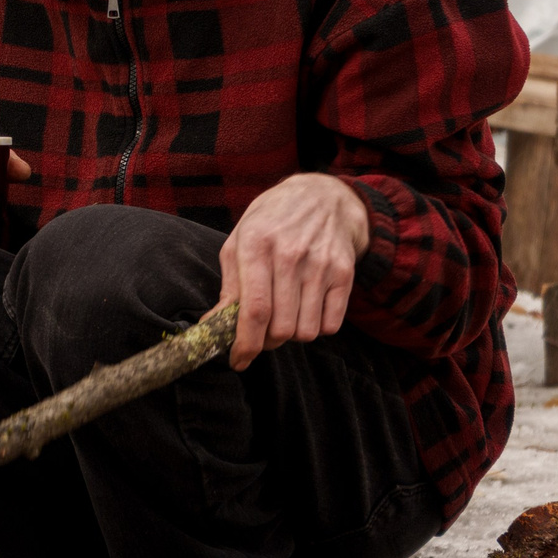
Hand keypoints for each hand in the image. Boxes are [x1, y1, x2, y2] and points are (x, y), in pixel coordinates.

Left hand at [217, 173, 368, 367]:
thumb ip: (229, 285)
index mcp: (256, 245)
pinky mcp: (344, 273)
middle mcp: (290, 254)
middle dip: (267, 342)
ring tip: (286, 315)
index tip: (238, 360)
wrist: (322, 196)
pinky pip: (331, 326)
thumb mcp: (240, 240)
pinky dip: (317, 327)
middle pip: (281, 328)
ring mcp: (321, 264)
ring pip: (306, 332)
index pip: (254, 310)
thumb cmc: (272, 221)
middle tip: (262, 333)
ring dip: (292, 335)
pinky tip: (307, 308)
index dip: (245, 343)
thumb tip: (213, 326)